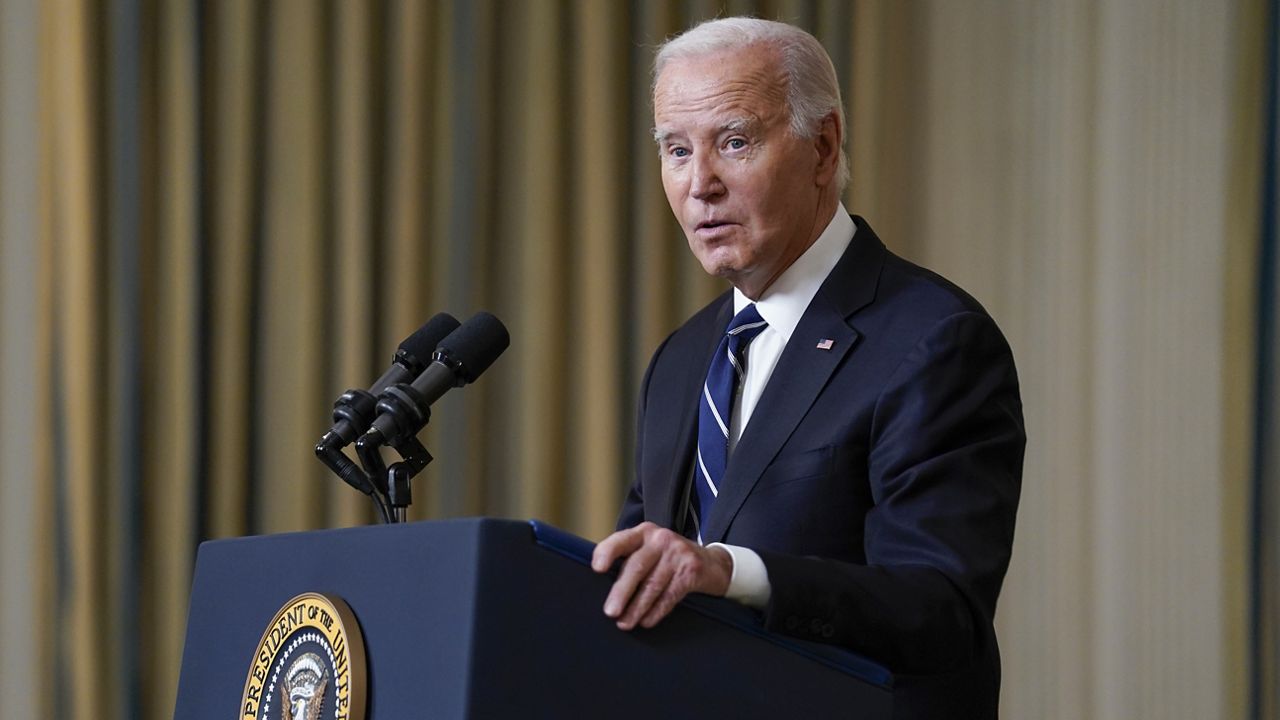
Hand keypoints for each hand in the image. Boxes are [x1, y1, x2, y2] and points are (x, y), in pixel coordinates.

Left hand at [591, 521, 732, 629]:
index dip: (607, 552)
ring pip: (652, 584)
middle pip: (637, 566)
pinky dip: (656, 611)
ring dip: (637, 608)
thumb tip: (600, 587)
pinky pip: (670, 595)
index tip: (597, 568)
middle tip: (610, 612)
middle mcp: (660, 539)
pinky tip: (646, 621)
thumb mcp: (650, 550)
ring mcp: (678, 554)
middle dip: (622, 591)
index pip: (621, 540)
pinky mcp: (691, 571)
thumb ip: (629, 559)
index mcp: (643, 532)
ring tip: (625, 623)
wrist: (712, 563)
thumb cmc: (669, 559)